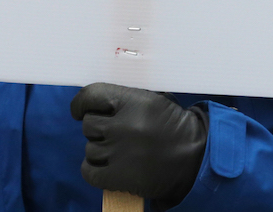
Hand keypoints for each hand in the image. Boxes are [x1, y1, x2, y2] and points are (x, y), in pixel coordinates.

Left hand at [71, 82, 207, 206]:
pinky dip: (92, 170)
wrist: (194, 157)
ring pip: (89, 149)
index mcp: (131, 101)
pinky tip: (103, 167)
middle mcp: (122, 125)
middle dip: (97, 129)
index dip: (80, 103)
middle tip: (110, 133)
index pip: (90, 95)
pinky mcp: (119, 177)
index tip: (79, 110)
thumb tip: (96, 101)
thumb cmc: (173, 125)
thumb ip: (125, 98)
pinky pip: (89, 172)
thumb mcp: (153, 99)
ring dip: (98, 150)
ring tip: (115, 152)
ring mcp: (119, 152)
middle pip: (89, 125)